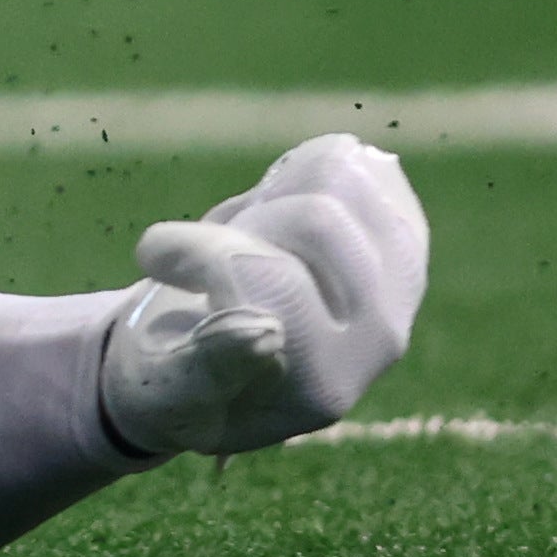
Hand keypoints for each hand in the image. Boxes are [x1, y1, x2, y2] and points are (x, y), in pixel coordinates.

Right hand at [95, 133, 427, 462]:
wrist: (215, 365)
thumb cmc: (174, 376)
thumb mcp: (166, 387)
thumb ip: (209, 366)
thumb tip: (264, 333)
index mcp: (321, 384)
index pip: (270, 277)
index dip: (196, 250)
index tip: (153, 259)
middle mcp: (377, 342)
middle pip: (317, 220)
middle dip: (242, 224)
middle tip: (211, 255)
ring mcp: (400, 292)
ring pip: (344, 179)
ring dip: (275, 196)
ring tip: (247, 239)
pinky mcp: (403, 249)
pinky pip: (365, 170)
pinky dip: (307, 169)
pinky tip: (277, 209)